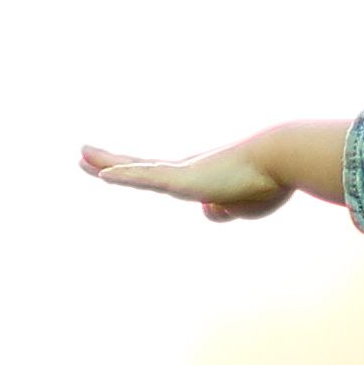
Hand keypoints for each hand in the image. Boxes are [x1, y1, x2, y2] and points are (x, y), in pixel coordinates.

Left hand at [80, 124, 340, 221]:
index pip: (158, 174)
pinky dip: (125, 176)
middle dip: (110, 161)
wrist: (283, 159)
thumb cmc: (271, 182)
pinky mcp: (185, 178)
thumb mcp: (247, 208)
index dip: (134, 171)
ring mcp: (183, 173)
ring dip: (106, 162)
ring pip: (136, 168)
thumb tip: (209, 210)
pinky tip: (102, 175)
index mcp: (199, 178)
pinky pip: (148, 177)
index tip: (113, 170)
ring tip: (80, 153)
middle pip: (138, 165)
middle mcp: (187, 170)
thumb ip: (225, 211)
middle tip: (83, 153)